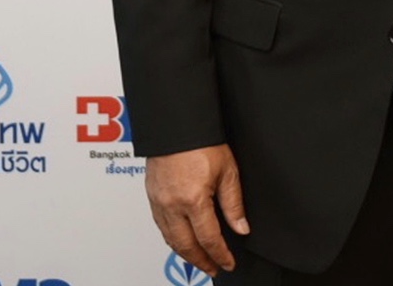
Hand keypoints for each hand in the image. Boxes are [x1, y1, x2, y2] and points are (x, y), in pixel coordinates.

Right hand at [145, 143, 249, 274]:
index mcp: (193, 199)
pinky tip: (181, 240)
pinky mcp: (151, 196)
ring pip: (170, 239)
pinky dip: (172, 239)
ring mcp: (158, 202)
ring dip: (185, 253)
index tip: (228, 263)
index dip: (220, 255)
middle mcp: (172, 205)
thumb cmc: (201, 141)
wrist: (176, 124)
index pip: (208, 239)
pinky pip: (160, 226)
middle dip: (201, 261)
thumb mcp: (227, 171)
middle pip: (185, 246)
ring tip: (199, 260)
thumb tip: (241, 228)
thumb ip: (233, 203)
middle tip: (213, 268)